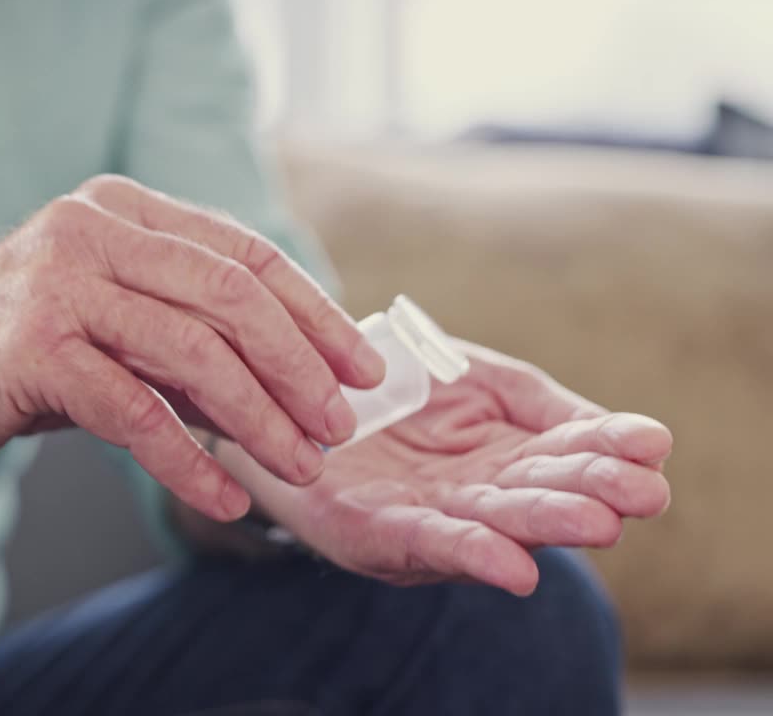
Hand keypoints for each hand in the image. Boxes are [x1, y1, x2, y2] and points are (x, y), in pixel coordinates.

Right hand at [0, 175, 384, 519]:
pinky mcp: (30, 348)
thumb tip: (286, 382)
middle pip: (232, 296)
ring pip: (195, 353)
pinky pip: (135, 412)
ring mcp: (58, 284)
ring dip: (260, 419)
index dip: (313, 312)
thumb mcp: (102, 327)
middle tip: (338, 425)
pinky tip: (224, 497)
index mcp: (118, 211)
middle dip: (300, 367)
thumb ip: (179, 336)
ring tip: (297, 466)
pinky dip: (188, 461)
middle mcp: (91, 230)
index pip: (243, 253)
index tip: (360, 367)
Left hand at [224, 341, 671, 595]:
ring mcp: (424, 517)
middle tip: (643, 494)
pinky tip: (511, 566)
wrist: (290, 397)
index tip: (653, 442)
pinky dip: (467, 554)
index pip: (566, 450)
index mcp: (503, 454)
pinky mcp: (369, 533)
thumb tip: (607, 426)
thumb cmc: (393, 393)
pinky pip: (422, 544)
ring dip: (543, 526)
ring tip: (595, 523)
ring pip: (492, 524)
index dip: (608, 447)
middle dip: (590, 495)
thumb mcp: (473, 377)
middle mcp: (473, 494)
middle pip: (537, 494)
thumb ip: (535, 400)